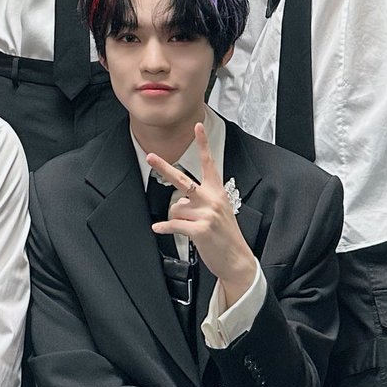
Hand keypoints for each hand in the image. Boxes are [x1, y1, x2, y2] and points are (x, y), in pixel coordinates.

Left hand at [146, 122, 256, 303]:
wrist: (237, 260)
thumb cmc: (225, 236)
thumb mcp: (220, 212)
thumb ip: (201, 202)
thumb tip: (178, 204)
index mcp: (217, 192)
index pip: (209, 163)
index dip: (203, 144)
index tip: (198, 126)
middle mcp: (212, 200)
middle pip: (182, 180)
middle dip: (164, 167)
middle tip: (150, 155)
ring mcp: (206, 214)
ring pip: (175, 208)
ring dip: (177, 219)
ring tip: (190, 228)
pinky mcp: (199, 229)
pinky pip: (173, 224)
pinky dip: (164, 228)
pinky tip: (159, 229)